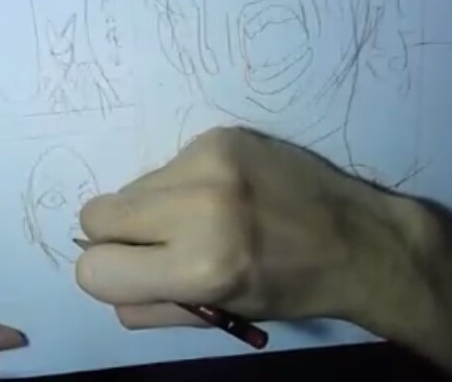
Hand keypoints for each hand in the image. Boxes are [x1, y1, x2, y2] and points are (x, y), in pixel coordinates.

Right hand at [76, 127, 436, 330]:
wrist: (357, 238)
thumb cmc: (287, 288)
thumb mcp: (217, 315)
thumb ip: (146, 305)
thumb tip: (101, 273)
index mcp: (199, 269)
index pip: (93, 270)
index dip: (108, 273)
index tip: (136, 270)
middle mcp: (199, 208)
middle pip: (96, 215)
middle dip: (119, 235)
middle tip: (160, 243)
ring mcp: (210, 162)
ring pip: (129, 187)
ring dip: (152, 207)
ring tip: (201, 216)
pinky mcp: (220, 136)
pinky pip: (166, 167)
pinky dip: (180, 185)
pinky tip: (221, 193)